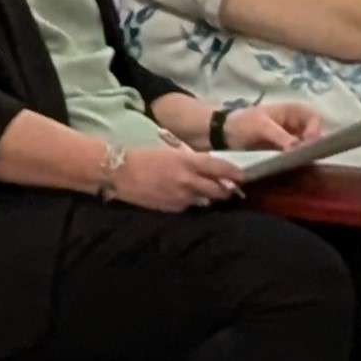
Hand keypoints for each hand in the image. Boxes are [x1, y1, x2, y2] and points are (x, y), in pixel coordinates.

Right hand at [110, 143, 241, 213]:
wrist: (117, 171)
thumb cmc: (143, 157)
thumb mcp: (170, 152)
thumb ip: (192, 161)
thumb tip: (210, 169)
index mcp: (188, 162)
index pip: (222, 169)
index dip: (236, 173)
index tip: (242, 176)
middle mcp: (189, 180)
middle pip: (220, 190)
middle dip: (226, 190)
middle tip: (229, 188)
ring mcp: (182, 196)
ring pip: (207, 200)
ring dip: (209, 197)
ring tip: (205, 193)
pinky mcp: (174, 208)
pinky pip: (190, 206)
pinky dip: (191, 202)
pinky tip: (183, 197)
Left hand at [222, 101, 326, 154]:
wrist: (223, 134)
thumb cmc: (242, 123)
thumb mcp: (261, 127)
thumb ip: (281, 136)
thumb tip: (299, 149)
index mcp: (293, 110)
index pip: (314, 118)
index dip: (314, 130)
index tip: (307, 143)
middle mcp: (296, 124)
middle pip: (315, 134)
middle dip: (311, 145)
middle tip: (303, 157)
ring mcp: (292, 138)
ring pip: (308, 147)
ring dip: (305, 155)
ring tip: (298, 163)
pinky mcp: (286, 151)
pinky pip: (298, 156)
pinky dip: (297, 161)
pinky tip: (292, 167)